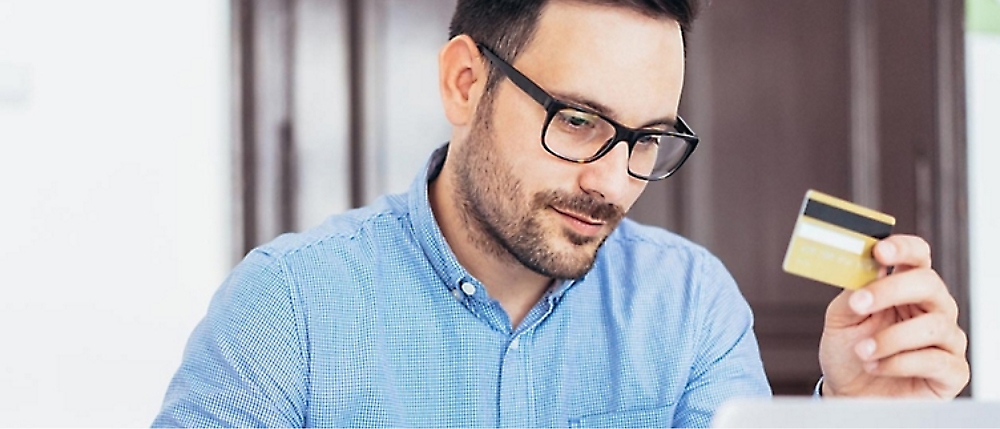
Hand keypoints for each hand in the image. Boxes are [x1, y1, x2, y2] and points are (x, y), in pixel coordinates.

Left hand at [818, 235, 968, 397]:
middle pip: (928, 283)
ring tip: (862, 351)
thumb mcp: (840, 318)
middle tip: (860, 303)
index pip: (917, 256)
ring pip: (933, 325)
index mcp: (904, 289)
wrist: (848, 394)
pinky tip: (877, 366)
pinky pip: (935, 360)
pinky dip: (899, 363)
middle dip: (892, 290)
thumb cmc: (848, 353)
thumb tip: (860, 266)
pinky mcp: (951, 371)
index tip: (879, 252)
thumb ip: (851, 292)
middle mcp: (931, 309)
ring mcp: (945, 339)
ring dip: (890, 338)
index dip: (902, 249)